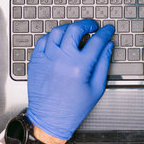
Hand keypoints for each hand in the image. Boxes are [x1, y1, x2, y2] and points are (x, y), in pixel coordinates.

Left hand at [26, 19, 114, 139]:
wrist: (50, 119)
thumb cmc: (73, 108)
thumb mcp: (97, 87)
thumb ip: (103, 63)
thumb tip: (107, 46)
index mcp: (79, 67)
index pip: (96, 41)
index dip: (105, 33)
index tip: (107, 30)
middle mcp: (62, 60)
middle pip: (75, 29)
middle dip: (87, 24)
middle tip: (92, 26)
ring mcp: (47, 59)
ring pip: (58, 31)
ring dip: (70, 28)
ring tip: (76, 31)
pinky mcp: (36, 61)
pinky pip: (43, 40)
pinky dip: (53, 36)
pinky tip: (60, 40)